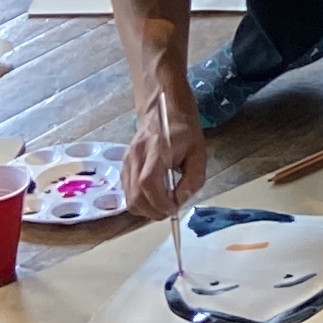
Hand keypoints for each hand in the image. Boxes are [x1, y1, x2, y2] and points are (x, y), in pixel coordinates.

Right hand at [123, 97, 209, 219]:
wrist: (164, 110)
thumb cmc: (184, 131)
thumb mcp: (198, 153)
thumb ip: (193, 179)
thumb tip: (180, 201)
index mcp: (156, 149)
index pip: (148, 182)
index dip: (160, 202)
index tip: (174, 209)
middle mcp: (136, 156)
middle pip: (135, 196)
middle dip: (153, 211)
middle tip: (170, 210)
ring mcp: (127, 161)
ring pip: (129, 198)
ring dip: (146, 209)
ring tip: (163, 204)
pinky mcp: (124, 165)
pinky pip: (127, 192)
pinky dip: (140, 201)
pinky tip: (154, 195)